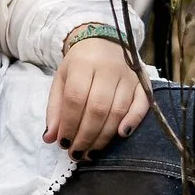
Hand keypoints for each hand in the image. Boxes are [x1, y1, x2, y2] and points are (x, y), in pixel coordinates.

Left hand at [44, 34, 150, 154]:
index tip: (63, 144)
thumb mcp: (61, 80)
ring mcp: (128, 75)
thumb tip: (50, 138)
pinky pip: (142, 104)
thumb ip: (55, 109)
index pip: (75, 99)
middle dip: (86, 136)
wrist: (102, 40)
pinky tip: (121, 134)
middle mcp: (107, 69)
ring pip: (118, 110)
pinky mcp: (143, 81)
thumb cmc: (79, 65)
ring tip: (92, 152)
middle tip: (77, 153)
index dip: (69, 124)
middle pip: (97, 108)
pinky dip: (133, 120)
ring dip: (104, 136)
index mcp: (83, 64)